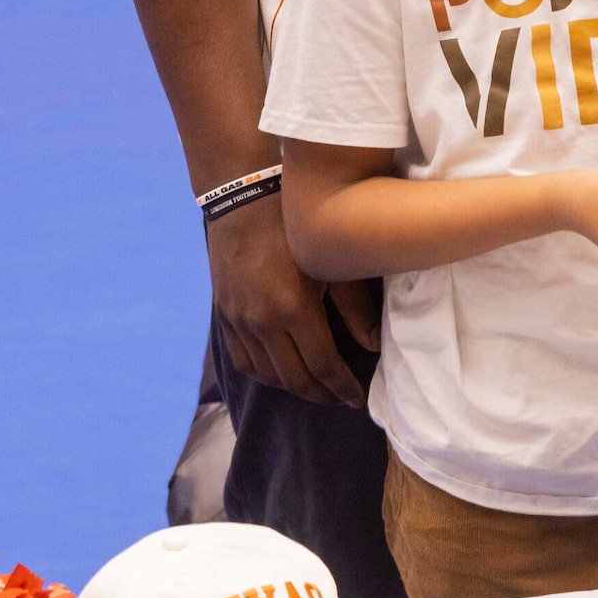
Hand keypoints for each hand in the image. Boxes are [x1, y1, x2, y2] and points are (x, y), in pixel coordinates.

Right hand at [206, 191, 374, 403]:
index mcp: (294, 309)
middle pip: (294, 378)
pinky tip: (280, 373)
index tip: (356, 399)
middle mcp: (263, 323)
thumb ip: (354, 307)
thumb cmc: (295, 225)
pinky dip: (264, 374)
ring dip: (293, 387)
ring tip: (315, 387)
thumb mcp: (331, 261)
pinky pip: (243, 360)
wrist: (244, 199)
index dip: (342, 387)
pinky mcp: (225, 315)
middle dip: (321, 394)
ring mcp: (239, 321)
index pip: (323, 366)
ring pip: (267, 375)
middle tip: (339, 398)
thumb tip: (373, 344)